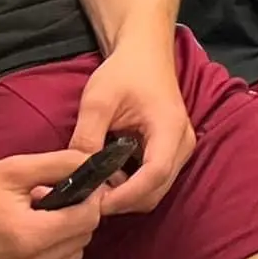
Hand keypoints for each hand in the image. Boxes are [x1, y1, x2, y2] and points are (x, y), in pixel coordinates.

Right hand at [0, 152, 106, 258]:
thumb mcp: (9, 170)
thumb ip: (59, 165)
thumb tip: (93, 163)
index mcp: (27, 237)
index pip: (88, 219)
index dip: (91, 197)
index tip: (82, 184)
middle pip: (82, 240)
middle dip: (77, 215)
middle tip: (53, 197)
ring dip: (65, 236)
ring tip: (37, 217)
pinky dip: (49, 256)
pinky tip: (27, 237)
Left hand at [70, 38, 193, 215]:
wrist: (144, 55)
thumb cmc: (125, 72)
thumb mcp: (98, 101)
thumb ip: (87, 138)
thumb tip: (75, 176)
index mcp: (170, 127)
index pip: (155, 174)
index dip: (125, 195)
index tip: (95, 203)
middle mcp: (182, 143)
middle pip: (156, 190)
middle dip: (122, 201)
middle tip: (86, 198)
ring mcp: (180, 149)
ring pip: (155, 191)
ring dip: (125, 197)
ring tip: (94, 188)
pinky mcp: (171, 152)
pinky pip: (153, 182)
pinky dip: (130, 188)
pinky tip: (107, 178)